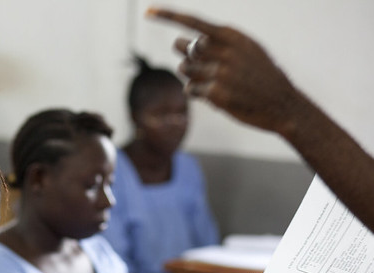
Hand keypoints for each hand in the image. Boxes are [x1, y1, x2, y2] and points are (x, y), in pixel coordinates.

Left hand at [147, 7, 301, 134]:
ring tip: (208, 80)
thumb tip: (180, 44)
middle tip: (198, 63)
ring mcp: (220, 72)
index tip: (147, 12)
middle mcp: (224, 51)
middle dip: (186, 55)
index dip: (169, 16)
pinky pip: (190, 90)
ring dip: (190, 75)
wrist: (282, 103)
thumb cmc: (260, 75)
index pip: (194, 23)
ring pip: (185, 70)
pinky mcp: (216, 93)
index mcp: (233, 36)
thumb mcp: (246, 50)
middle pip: (185, 48)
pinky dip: (196, 93)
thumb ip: (216, 44)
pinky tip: (213, 95)